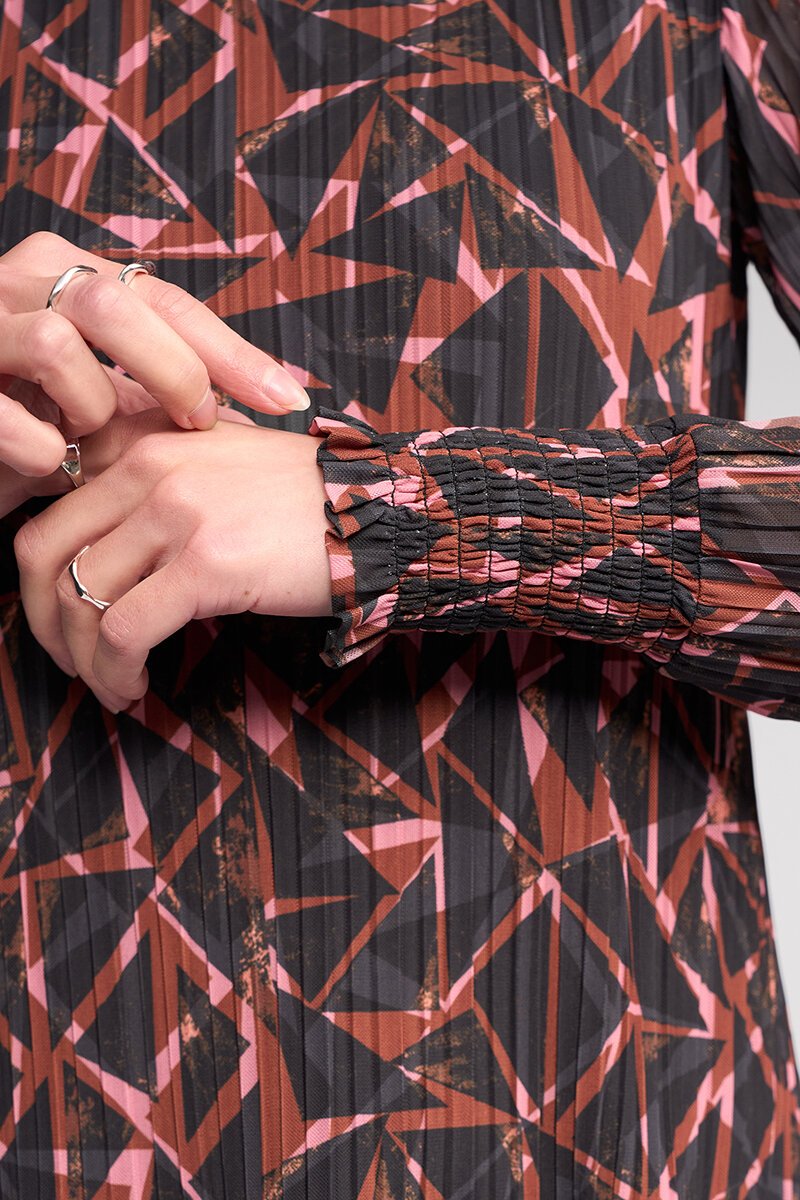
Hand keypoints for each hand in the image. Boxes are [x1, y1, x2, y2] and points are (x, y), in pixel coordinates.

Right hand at [0, 231, 310, 475]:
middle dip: (172, 370)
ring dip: (88, 405)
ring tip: (82, 439)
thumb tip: (256, 407)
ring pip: (58, 343)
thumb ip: (154, 389)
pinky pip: (8, 415)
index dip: (232, 351)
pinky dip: (39, 449)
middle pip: (116, 303)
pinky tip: (45, 465)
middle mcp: (19, 281)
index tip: (289, 400)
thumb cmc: (23, 417)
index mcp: (67, 274)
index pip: (166, 300)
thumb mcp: (95, 395)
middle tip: (196, 424)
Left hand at [14, 411, 331, 710]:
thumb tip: (111, 543)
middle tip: (70, 659)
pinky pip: (126, 631)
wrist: (382, 510)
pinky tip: (134, 688)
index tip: (61, 611)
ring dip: (84, 660)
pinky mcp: (206, 563)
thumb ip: (162, 482)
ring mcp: (176, 512)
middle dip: (44, 622)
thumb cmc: (309, 499)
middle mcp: (151, 467)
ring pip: (80, 598)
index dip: (40, 571)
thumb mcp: (223, 466)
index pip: (51, 504)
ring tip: (111, 686)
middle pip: (44, 552)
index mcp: (147, 441)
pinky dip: (116, 671)